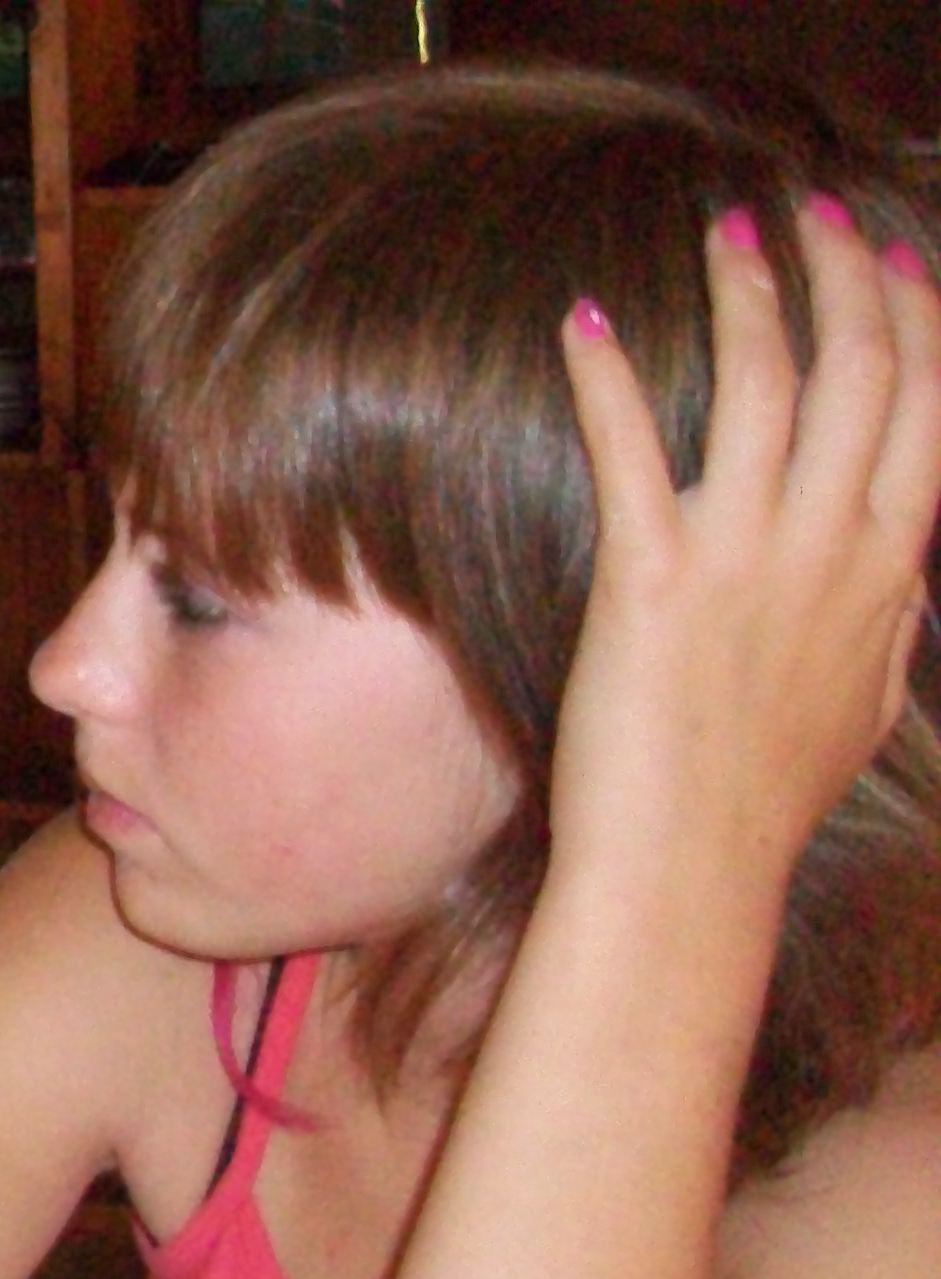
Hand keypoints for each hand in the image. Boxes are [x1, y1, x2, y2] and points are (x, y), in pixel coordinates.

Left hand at [552, 200, 939, 880]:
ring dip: (748, 295)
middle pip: (866, 370)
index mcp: (890, 566)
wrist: (692, 863)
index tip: (897, 256)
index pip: (933, 406)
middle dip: (844, 274)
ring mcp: (746, 558)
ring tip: (725, 228)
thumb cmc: (768, 796)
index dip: (919, 318)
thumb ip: (890, 625)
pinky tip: (577, 322)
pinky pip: (633, 453)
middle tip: (812, 212)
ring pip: (769, 386)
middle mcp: (832, 545)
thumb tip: (908, 577)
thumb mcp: (866, 705)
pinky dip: (605, 380)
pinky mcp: (651, 580)